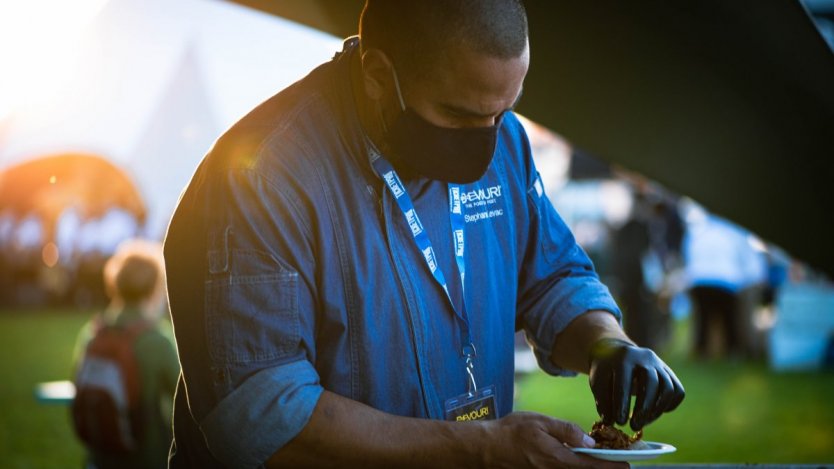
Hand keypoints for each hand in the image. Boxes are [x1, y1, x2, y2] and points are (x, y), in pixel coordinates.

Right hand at [480, 412, 627, 467]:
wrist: (486, 448)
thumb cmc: (511, 431)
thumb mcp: (540, 422)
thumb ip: (566, 431)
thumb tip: (589, 441)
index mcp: (557, 458)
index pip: (590, 465)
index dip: (610, 466)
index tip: (627, 464)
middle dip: (602, 468)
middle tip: (618, 462)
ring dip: (588, 467)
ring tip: (599, 459)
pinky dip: (574, 466)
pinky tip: (577, 458)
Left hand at [589, 338, 684, 429]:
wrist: (618, 352)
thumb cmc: (606, 370)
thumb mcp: (598, 381)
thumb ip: (602, 400)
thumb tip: (610, 422)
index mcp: (623, 358)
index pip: (624, 382)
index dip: (622, 404)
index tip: (619, 422)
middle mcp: (645, 357)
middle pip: (651, 383)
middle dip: (643, 408)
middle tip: (634, 426)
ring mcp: (659, 364)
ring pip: (668, 388)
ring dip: (656, 410)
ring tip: (643, 423)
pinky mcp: (669, 372)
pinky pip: (677, 391)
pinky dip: (669, 405)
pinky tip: (654, 413)